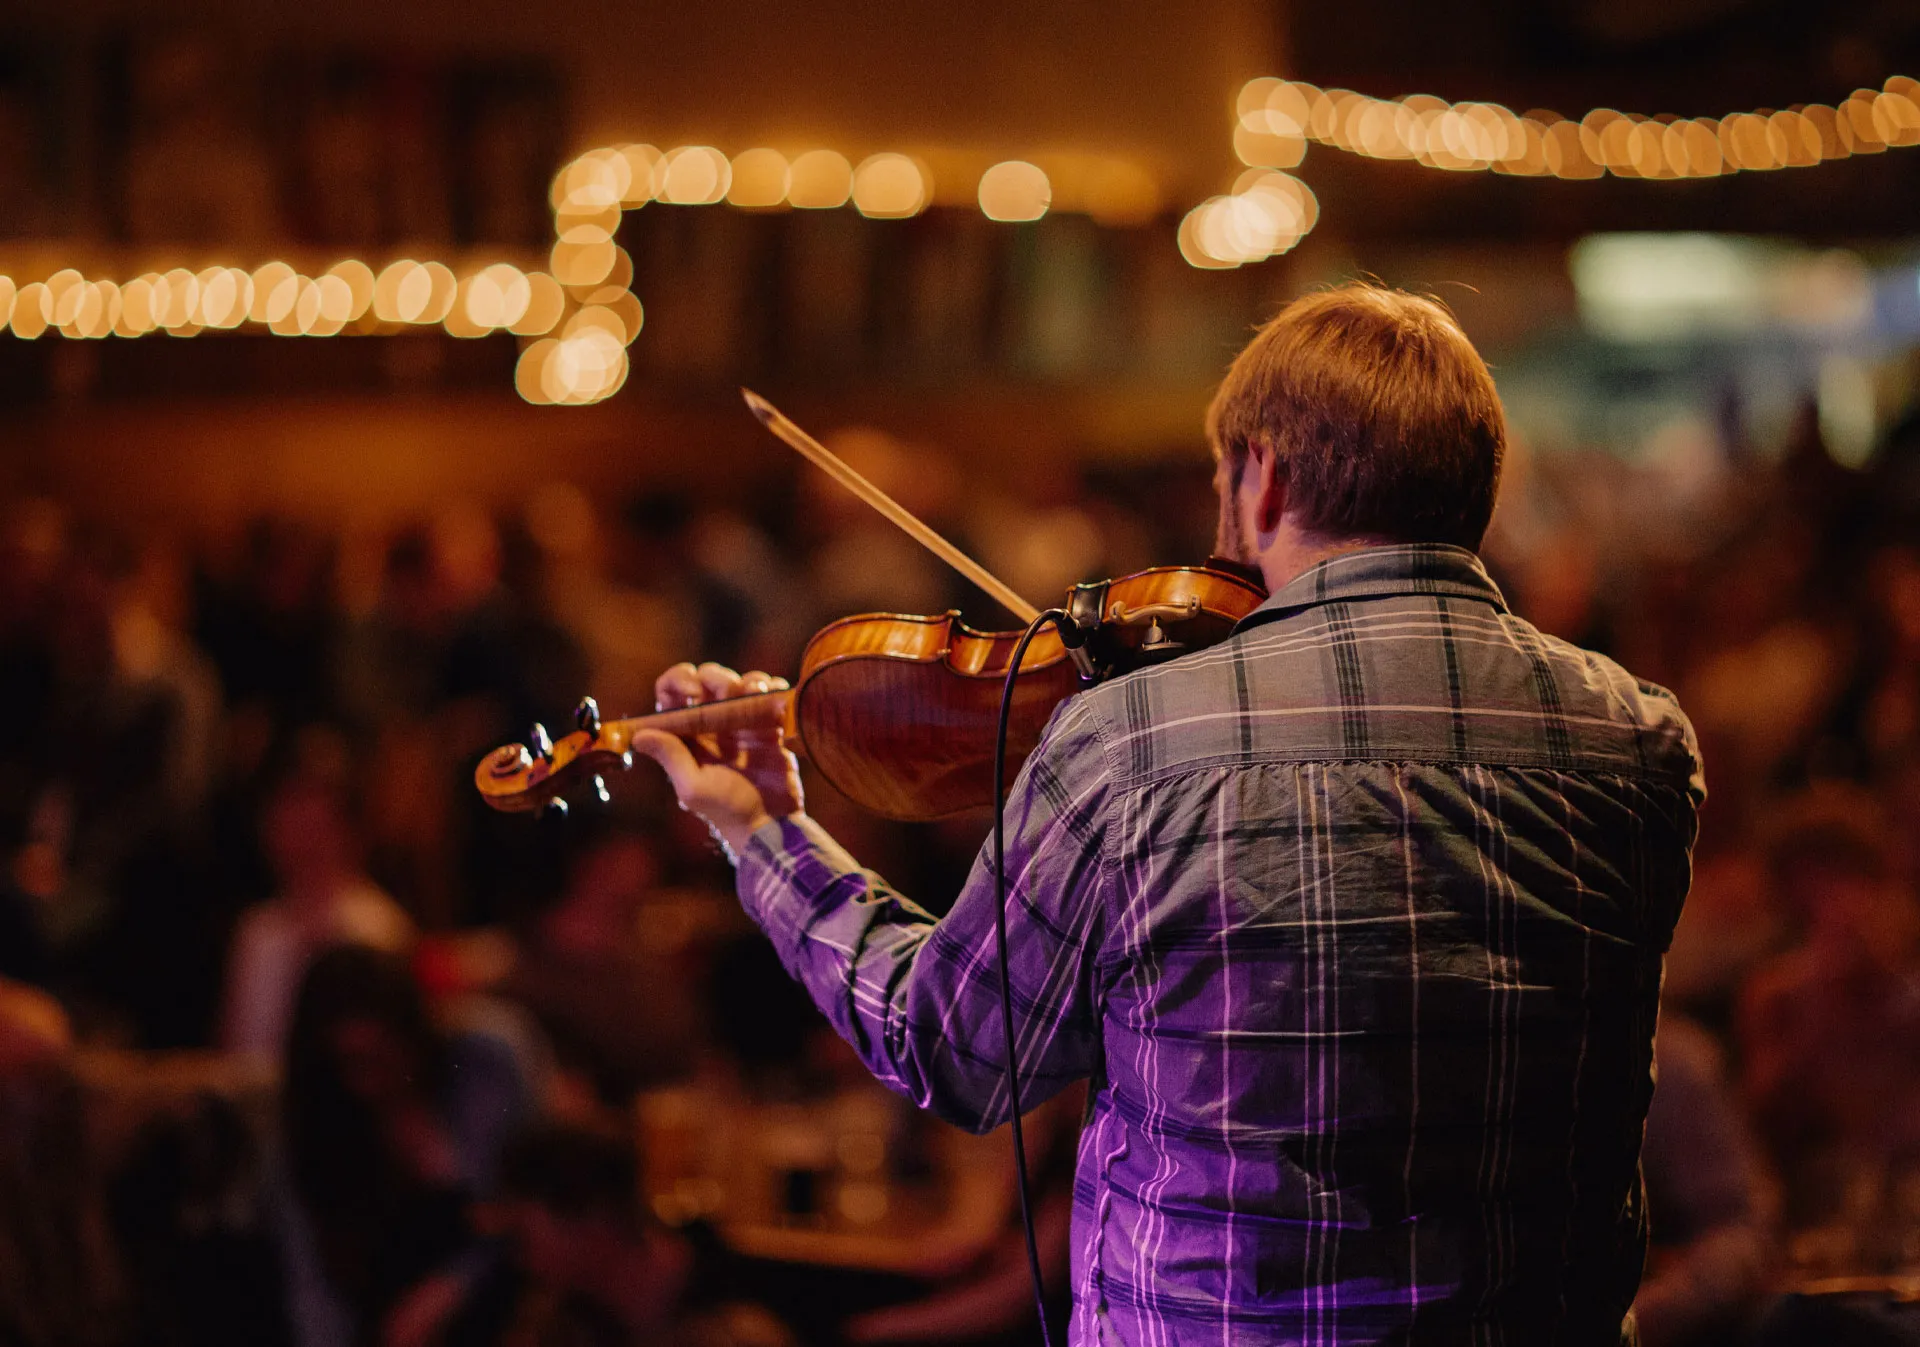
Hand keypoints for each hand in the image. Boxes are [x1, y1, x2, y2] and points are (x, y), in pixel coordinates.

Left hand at [630, 662, 803, 859]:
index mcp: (685, 736)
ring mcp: (741, 724)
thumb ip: (670, 757)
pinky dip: (772, 688)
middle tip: (729, 692)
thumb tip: (639, 735)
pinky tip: (774, 698)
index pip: (671, 693)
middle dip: (716, 677)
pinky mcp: (768, 727)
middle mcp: (710, 726)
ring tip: (757, 694)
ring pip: (739, 682)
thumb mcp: (693, 787)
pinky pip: (769, 695)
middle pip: (706, 680)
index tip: (692, 692)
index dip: (678, 681)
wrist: (770, 825)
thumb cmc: (727, 811)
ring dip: (748, 681)